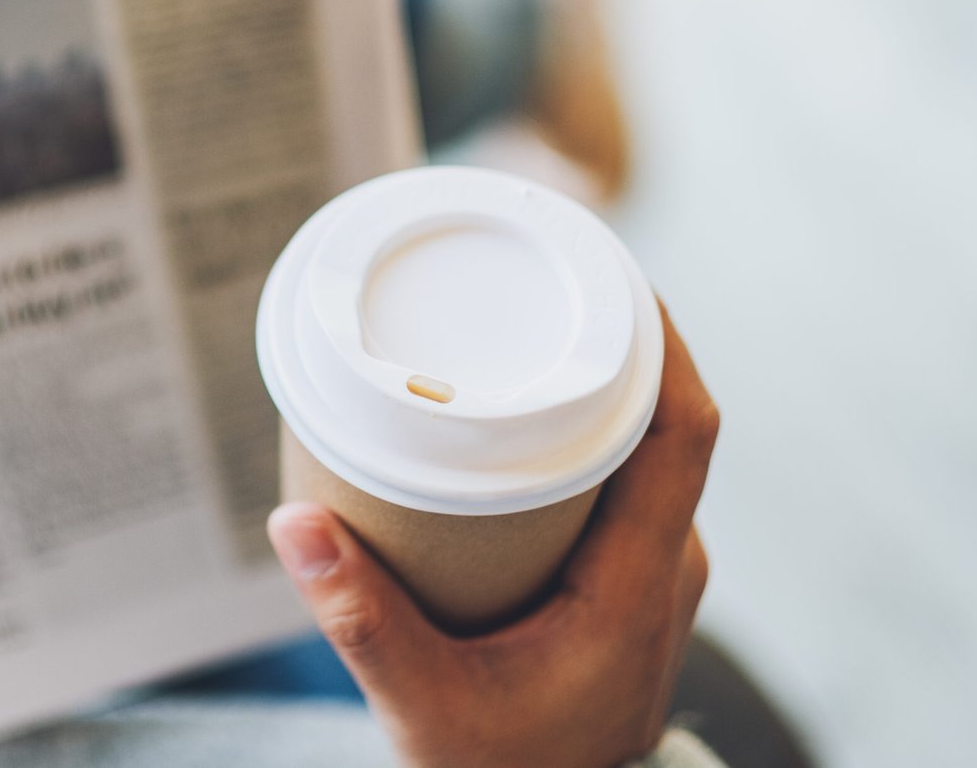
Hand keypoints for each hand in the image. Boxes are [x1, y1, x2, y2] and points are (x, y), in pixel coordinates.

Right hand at [267, 307, 717, 767]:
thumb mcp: (423, 708)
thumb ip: (360, 620)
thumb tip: (291, 521)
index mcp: (637, 585)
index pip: (685, 430)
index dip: (663, 337)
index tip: (605, 268)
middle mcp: (665, 568)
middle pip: (667, 420)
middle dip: (613, 338)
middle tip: (537, 279)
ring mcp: (655, 577)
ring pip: (650, 450)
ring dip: (603, 386)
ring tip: (527, 332)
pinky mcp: (631, 584)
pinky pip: (629, 481)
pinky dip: (590, 432)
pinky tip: (528, 416)